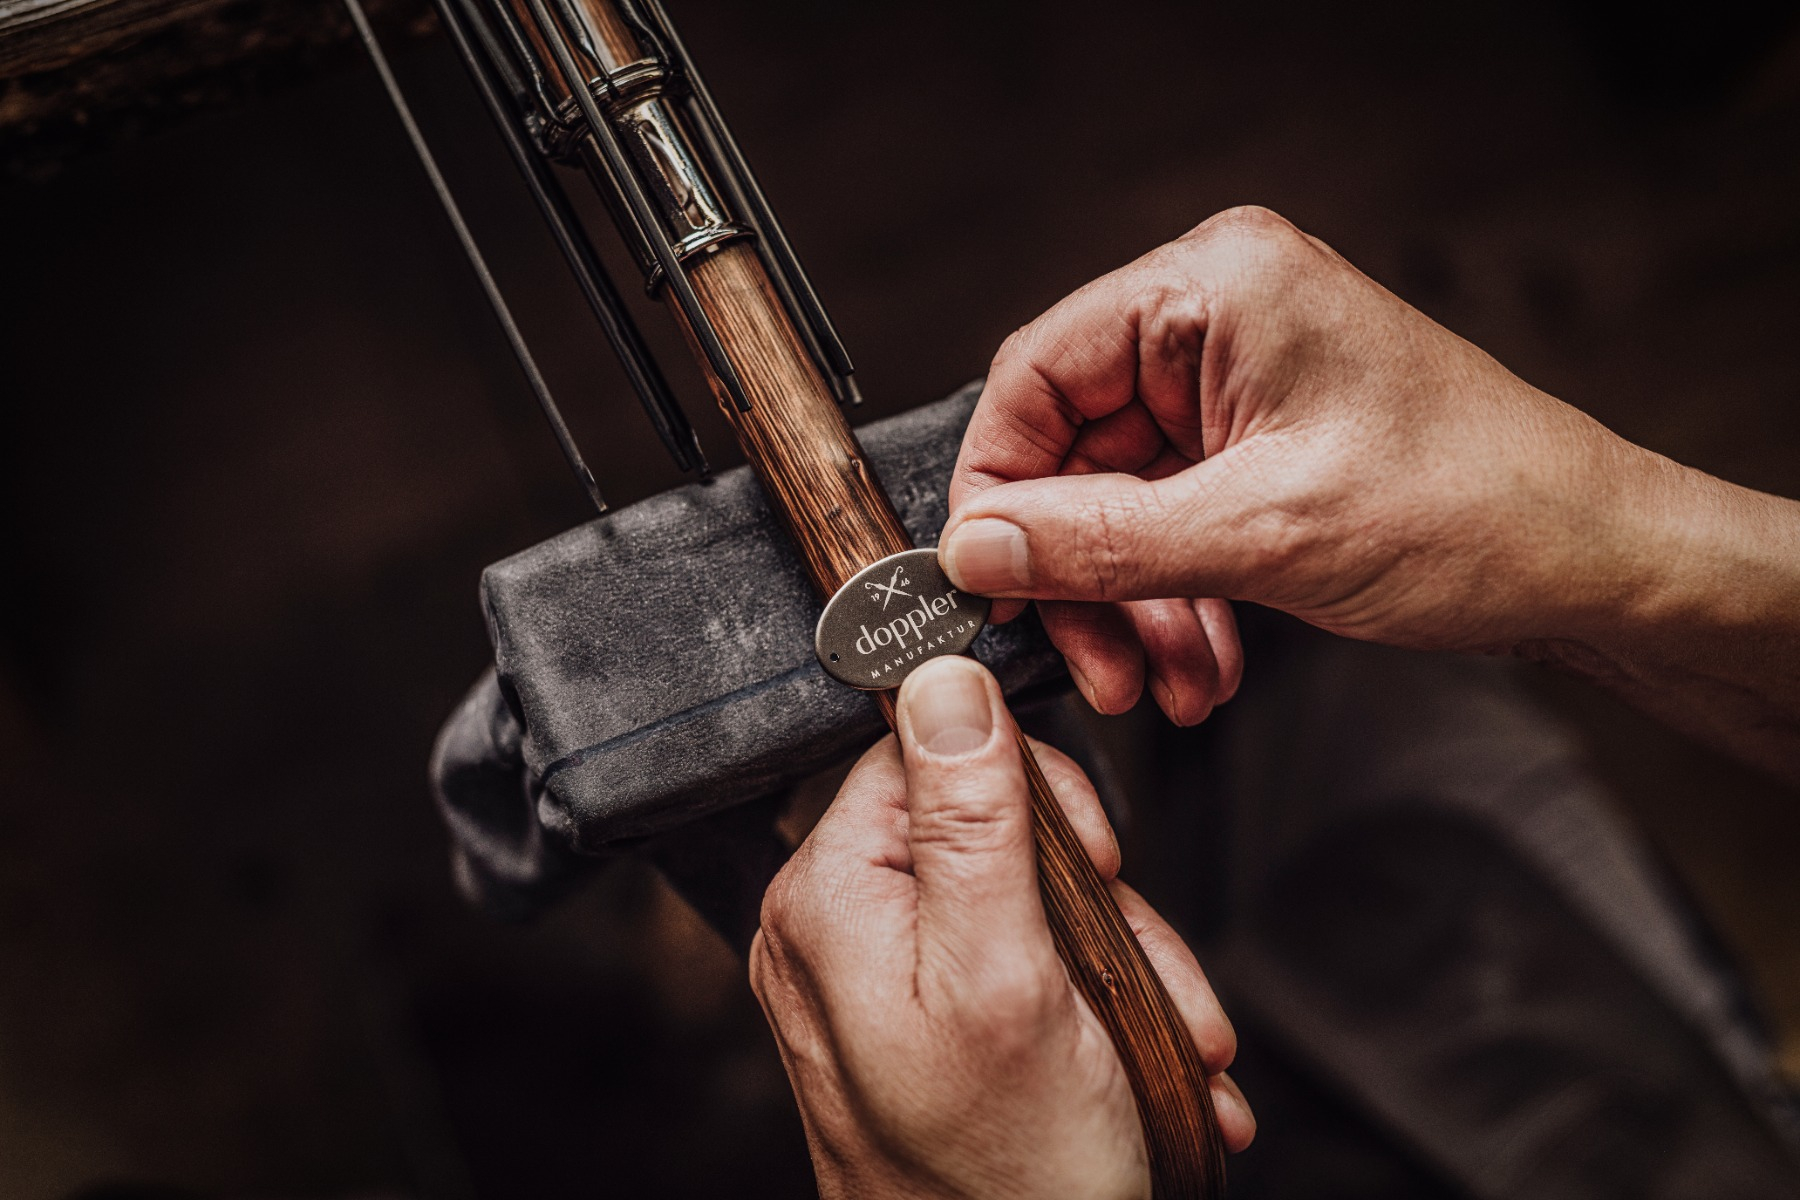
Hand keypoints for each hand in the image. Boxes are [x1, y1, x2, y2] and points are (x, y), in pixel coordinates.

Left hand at [750, 657, 1253, 1199]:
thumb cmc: (1007, 1174)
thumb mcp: (1010, 971)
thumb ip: (972, 817)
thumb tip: (940, 674)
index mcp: (829, 899)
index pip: (915, 754)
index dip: (1019, 784)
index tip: (1094, 851)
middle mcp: (834, 931)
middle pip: (977, 825)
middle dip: (1090, 891)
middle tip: (1142, 960)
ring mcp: (875, 984)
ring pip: (1016, 899)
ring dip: (1116, 960)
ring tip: (1175, 1036)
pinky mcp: (919, 1025)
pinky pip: (1014, 964)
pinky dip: (1094, 1004)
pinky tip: (1153, 1058)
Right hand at [943, 206, 1666, 714]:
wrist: (1594, 565)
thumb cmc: (1475, 510)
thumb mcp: (1261, 534)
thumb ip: (1098, 540)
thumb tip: (975, 548)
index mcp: (1214, 287)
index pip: (1038, 375)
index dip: (999, 488)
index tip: (986, 580)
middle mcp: (1218, 320)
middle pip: (1075, 453)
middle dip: (1082, 575)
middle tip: (1094, 663)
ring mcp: (1239, 385)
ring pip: (1119, 505)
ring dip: (1131, 605)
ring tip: (1161, 683)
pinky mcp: (1258, 445)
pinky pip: (1171, 525)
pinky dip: (1175, 600)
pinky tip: (1200, 664)